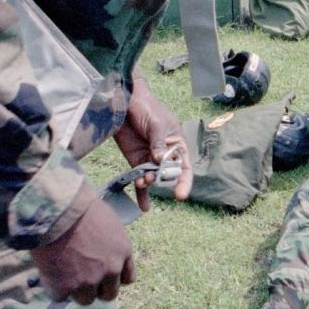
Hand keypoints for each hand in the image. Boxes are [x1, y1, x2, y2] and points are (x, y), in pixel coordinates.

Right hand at [30, 194, 136, 305]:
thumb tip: (103, 252)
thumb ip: (110, 244)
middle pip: (109, 295)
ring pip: (85, 299)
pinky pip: (59, 296)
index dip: (113, 278)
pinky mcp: (64, 288)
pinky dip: (53, 286)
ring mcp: (87, 281)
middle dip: (97, 289)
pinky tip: (48, 269)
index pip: (127, 279)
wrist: (55, 210)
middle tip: (81, 278)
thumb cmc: (80, 207)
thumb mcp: (107, 222)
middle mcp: (110, 270)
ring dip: (75, 290)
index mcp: (123, 252)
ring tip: (62, 271)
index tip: (103, 275)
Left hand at [114, 73, 192, 209]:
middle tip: (152, 177)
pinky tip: (144, 207)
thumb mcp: (156, 124)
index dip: (184, 181)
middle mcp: (165, 154)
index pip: (185, 166)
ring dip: (148, 182)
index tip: (180, 195)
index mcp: (177, 144)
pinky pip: (139, 178)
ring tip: (142, 180)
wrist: (124, 101)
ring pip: (153, 177)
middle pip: (168, 174)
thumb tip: (159, 160)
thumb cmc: (146, 107)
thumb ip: (158, 143)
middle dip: (162, 179)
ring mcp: (149, 158)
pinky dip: (141, 191)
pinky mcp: (135, 159)